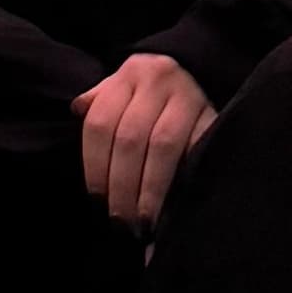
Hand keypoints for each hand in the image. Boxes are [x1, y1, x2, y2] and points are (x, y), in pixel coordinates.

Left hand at [78, 53, 217, 231]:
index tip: (97, 198)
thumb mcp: (124, 89)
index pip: (101, 123)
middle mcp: (157, 78)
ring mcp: (189, 95)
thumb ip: (99, 104)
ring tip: (144, 219)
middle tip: (120, 218)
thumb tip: (76, 110)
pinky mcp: (215, 115)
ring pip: (162, 146)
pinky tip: (174, 203)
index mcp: (128, 74)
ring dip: (150, 188)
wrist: (202, 73)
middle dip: (122, 184)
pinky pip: (196, 151)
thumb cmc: (152, 93)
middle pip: (129, 138)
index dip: (95, 165)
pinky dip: (183, 179)